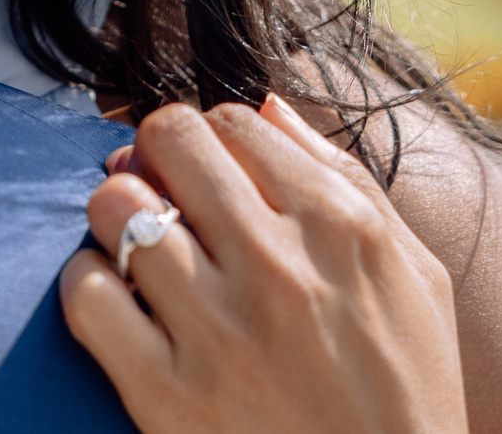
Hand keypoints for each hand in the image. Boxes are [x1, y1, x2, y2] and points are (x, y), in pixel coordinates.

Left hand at [60, 95, 467, 433]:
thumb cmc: (406, 396)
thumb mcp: (415, 280)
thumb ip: (346, 180)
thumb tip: (266, 105)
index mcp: (343, 228)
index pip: (233, 121)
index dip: (211, 141)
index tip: (209, 176)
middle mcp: (278, 266)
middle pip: (167, 142)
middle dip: (157, 159)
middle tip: (165, 198)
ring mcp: (218, 330)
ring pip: (116, 207)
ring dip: (119, 220)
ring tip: (143, 256)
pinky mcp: (166, 395)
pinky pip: (87, 294)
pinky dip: (91, 288)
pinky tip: (123, 309)